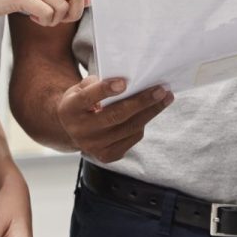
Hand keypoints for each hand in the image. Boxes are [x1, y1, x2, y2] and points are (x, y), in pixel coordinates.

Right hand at [55, 76, 172, 162]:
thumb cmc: (81, 103)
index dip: (105, 90)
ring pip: (129, 128)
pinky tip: (151, 111)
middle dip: (142, 102)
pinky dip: (143, 123)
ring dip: (151, 112)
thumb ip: (97, 83)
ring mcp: (94, 146)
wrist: (72, 129)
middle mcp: (80, 131)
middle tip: (161, 90)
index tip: (124, 83)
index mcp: (70, 109)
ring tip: (166, 98)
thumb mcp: (80, 89)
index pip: (88, 98)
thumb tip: (127, 81)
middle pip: (116, 116)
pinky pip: (132, 137)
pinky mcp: (107, 156)